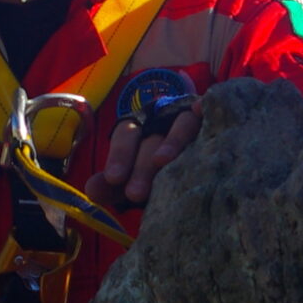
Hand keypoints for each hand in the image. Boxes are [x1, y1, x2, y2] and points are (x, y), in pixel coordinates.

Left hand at [82, 98, 202, 208]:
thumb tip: (90, 191)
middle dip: (141, 166)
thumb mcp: (134, 179)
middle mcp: (163, 120)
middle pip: (151, 139)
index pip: (125, 137)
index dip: (118, 156)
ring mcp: (188, 117)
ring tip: (162, 162)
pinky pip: (209, 110)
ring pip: (180, 126)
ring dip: (171, 141)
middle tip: (134, 194)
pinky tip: (201, 111)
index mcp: (140, 130)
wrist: (198, 159)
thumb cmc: (158, 172)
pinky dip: (205, 108)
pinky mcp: (212, 117)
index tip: (112, 178)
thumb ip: (113, 186)